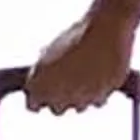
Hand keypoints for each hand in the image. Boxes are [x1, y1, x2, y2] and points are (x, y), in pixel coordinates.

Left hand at [25, 2, 139, 112]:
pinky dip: (98, 92)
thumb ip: (42, 71)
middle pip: (57, 109)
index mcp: (40, 88)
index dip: (39, 95)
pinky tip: (100, 76)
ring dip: (80, 95)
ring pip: (79, 106)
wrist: (105, 31)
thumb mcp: (50, 51)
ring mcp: (82, 101)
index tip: (45, 88)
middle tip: (68, 80)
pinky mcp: (102, 98)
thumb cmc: (76, 38)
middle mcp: (59, 100)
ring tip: (86, 74)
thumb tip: (42, 78)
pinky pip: (98, 101)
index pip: (33, 105)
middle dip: (60, 97)